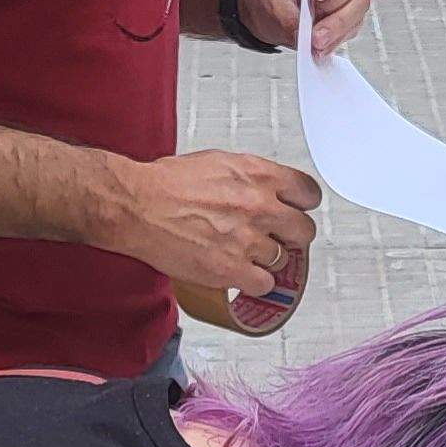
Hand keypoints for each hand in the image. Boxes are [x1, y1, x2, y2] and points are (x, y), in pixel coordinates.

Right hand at [101, 149, 320, 294]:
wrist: (137, 205)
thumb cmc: (165, 183)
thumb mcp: (217, 162)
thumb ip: (248, 177)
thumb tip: (261, 188)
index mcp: (258, 175)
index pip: (308, 193)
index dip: (303, 205)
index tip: (296, 211)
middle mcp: (260, 206)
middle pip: (304, 230)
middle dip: (292, 236)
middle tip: (277, 239)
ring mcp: (249, 239)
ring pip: (283, 259)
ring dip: (268, 260)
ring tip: (248, 256)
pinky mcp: (233, 268)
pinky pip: (264, 284)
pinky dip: (255, 283)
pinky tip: (242, 276)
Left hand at [245, 0, 370, 53]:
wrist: (275, 11)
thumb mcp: (272, 3)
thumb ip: (288, 17)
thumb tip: (303, 35)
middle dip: (335, 1)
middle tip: (314, 19)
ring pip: (360, 0)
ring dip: (339, 23)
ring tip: (316, 38)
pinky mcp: (353, 10)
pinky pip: (356, 22)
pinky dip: (339, 36)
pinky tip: (323, 44)